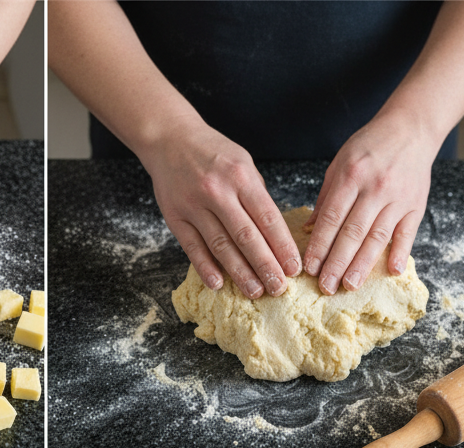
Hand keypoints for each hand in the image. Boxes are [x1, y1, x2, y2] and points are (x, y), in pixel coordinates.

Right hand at [139, 117, 300, 297]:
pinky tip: (218, 284)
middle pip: (246, 237)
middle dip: (265, 265)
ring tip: (255, 291)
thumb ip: (256, 196)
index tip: (294, 268)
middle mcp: (218, 192)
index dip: (282, 246)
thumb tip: (273, 233)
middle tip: (278, 289)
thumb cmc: (212, 153)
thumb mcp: (242, 163)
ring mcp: (194, 206)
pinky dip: (206, 268)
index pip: (268, 218)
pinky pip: (193, 248)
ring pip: (221, 246)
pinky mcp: (175, 218)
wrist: (170, 139)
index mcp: (241, 177)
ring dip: (239, 272)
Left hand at [303, 113, 435, 293]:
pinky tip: (391, 271)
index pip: (331, 218)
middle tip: (326, 286)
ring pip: (378, 237)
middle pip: (353, 232)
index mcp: (351, 177)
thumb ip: (325, 197)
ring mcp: (398, 198)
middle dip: (337, 262)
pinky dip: (401, 252)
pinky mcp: (416, 205)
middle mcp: (375, 188)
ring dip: (363, 264)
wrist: (412, 128)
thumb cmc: (370, 147)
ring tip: (350, 285)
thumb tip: (309, 229)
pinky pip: (408, 232)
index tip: (310, 268)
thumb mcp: (340, 163)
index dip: (320, 245)